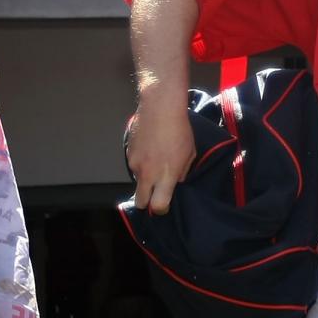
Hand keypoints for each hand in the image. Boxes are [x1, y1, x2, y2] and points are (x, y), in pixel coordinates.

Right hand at [125, 88, 194, 212]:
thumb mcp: (189, 152)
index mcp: (166, 175)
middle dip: (147, 202)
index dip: (162, 209)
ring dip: (145, 180)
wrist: (160, 108)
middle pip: (140, 202)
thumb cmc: (180, 130)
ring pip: (137, 182)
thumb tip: (176, 182)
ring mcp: (135, 164)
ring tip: (156, 163)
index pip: (159, 206)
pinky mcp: (128, 154)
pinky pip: (134, 167)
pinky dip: (141, 164)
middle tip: (156, 194)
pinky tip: (150, 151)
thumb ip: (182, 172)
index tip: (166, 204)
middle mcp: (147, 173)